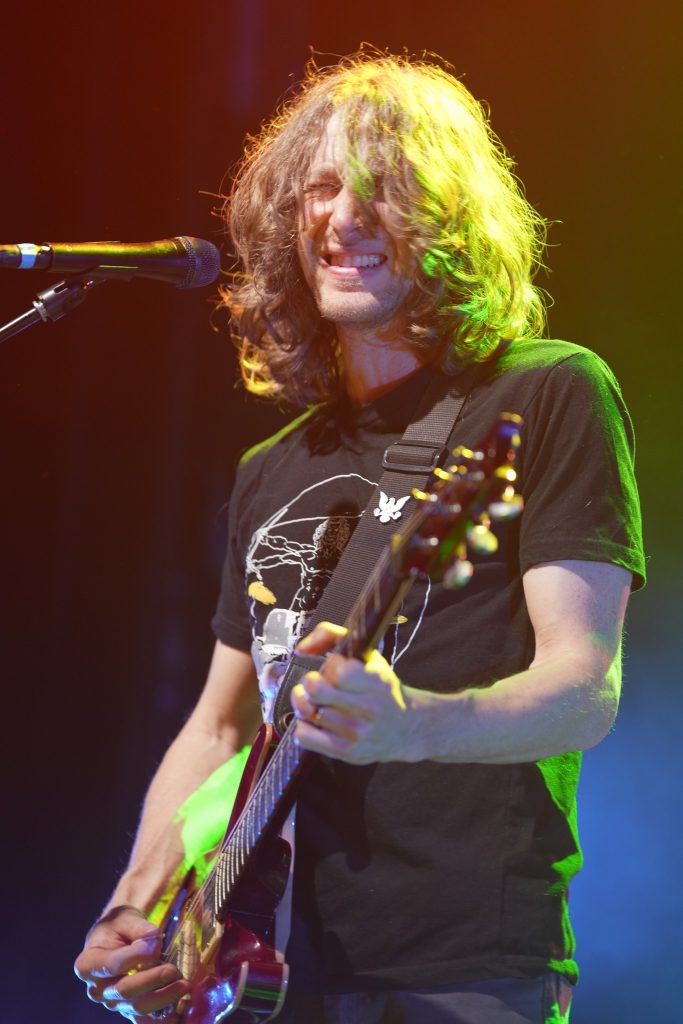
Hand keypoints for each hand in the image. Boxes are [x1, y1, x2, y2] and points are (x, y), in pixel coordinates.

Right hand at [74, 904, 189, 1022]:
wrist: (115, 939)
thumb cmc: (118, 927)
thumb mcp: (124, 918)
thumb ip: (138, 927)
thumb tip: (155, 938)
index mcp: (88, 964)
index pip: (113, 964)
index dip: (136, 956)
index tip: (156, 944)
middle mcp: (97, 989)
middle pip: (125, 990)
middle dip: (152, 980)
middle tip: (173, 970)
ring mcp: (112, 1003)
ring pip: (137, 1007)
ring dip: (162, 998)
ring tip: (183, 985)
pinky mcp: (128, 1010)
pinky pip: (144, 1020)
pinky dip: (161, 1019)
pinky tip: (177, 1014)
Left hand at [291, 622, 423, 763]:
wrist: (407, 729)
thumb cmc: (382, 690)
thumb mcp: (368, 657)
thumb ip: (331, 636)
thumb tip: (300, 649)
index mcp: (375, 682)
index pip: (336, 669)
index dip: (330, 665)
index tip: (337, 668)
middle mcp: (366, 709)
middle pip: (315, 689)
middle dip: (311, 682)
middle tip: (320, 684)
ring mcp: (355, 732)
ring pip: (306, 711)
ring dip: (307, 704)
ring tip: (320, 703)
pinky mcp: (344, 751)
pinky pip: (303, 736)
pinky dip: (304, 726)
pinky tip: (316, 722)